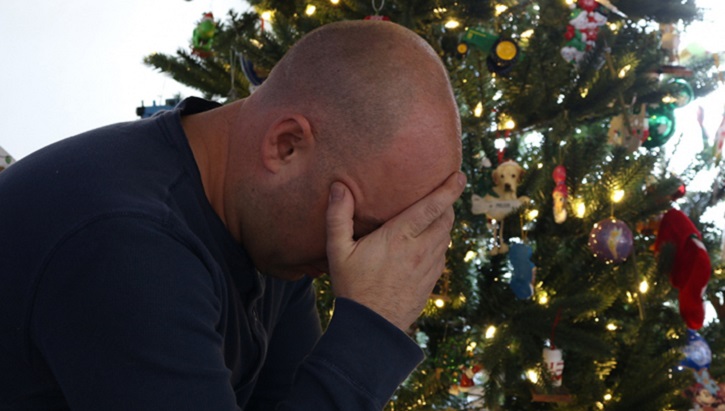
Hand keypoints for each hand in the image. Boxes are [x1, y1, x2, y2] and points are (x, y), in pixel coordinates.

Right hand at [325, 171, 465, 330]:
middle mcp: (421, 249)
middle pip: (446, 218)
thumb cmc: (353, 287)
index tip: (460, 176)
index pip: (432, 207)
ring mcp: (429, 266)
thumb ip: (338, 217)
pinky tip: (428, 241)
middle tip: (443, 191)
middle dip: (447, 203)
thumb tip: (339, 187)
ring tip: (436, 212)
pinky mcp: (432, 281)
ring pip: (446, 236)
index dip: (449, 190)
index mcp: (400, 237)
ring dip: (444, 222)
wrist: (372, 328)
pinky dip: (440, 241)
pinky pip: (442, 254)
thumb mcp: (338, 251)